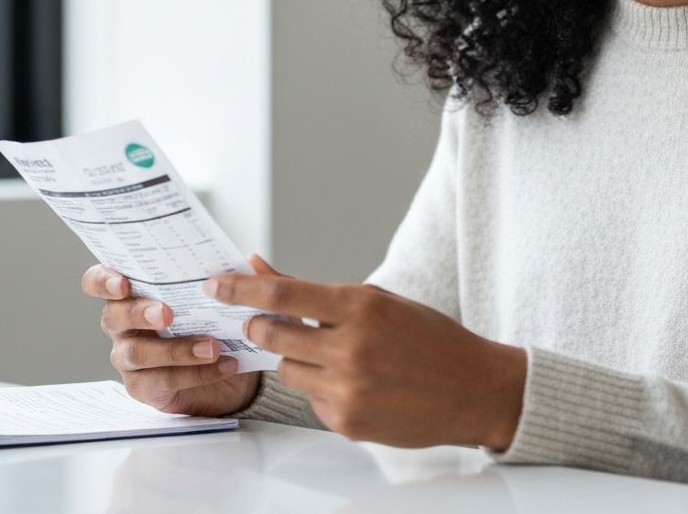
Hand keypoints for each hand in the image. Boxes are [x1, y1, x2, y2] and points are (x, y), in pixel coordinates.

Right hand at [81, 262, 261, 415]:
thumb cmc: (219, 319)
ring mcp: (130, 357)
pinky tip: (225, 365)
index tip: (123, 282)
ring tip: (212, 345)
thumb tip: (251, 260)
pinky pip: (161, 380)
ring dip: (176, 348)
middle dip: (140, 313)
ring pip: (136, 352)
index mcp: (135, 291)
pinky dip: (195, 372)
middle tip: (167, 314)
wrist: (234, 364)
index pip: (98, 281)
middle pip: (114, 316)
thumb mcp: (230, 294)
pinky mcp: (144, 387)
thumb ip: (238, 278)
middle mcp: (123, 324)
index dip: (103, 280)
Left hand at [203, 257, 527, 448]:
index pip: (282, 296)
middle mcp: (351, 348)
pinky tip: (355, 382)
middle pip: (272, 334)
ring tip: (329, 354)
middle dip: (257, 325)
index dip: (241, 288)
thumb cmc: (427, 336)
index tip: (216, 283)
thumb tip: (260, 267)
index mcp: (361, 306)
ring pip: (287, 369)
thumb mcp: (376, 301)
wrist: (472, 388)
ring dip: (294, 358)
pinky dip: (321, 387)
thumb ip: (314, 291)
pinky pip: (311, 398)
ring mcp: (348, 389)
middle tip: (258, 321)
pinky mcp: (347, 421)